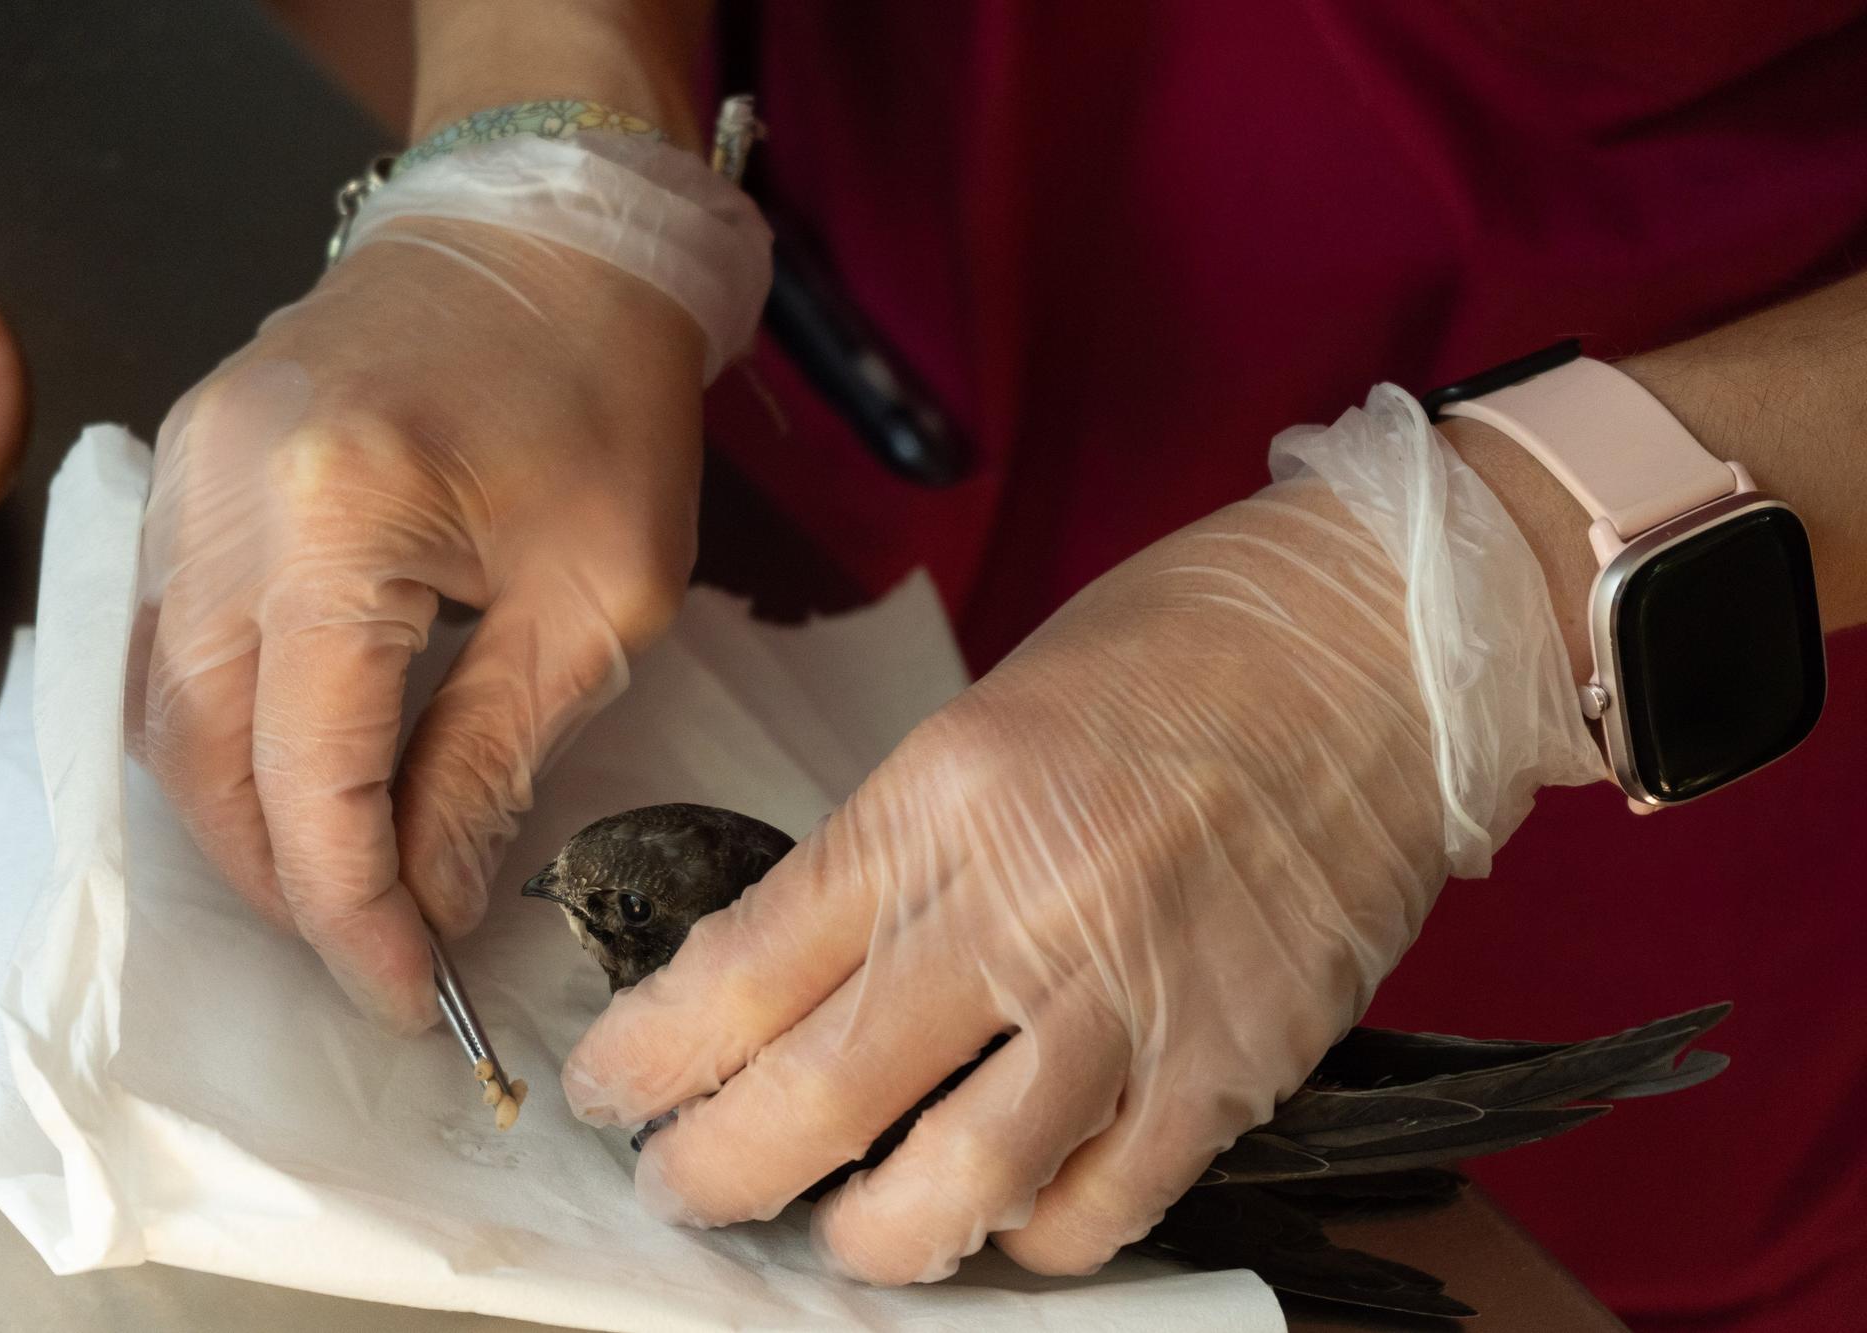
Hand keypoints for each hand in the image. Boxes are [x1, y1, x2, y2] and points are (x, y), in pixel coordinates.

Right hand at [130, 217, 704, 1031]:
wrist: (553, 238)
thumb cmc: (608, 399)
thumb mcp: (599, 601)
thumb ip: (494, 756)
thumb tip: (426, 897)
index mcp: (337, 520)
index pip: (310, 776)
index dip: (352, 909)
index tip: (406, 995)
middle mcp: (221, 499)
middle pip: (205, 759)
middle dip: (288, 882)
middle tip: (376, 951)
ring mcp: (182, 477)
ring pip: (165, 712)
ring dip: (245, 821)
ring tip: (343, 886)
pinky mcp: (185, 470)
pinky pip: (168, 644)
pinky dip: (224, 736)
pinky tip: (295, 784)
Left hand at [562, 476, 1459, 1283]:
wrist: (1382, 640)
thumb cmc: (1179, 649)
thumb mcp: (987, 718)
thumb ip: (897, 856)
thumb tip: (800, 983)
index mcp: (941, 794)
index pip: (745, 966)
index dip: (651, 1057)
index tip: (612, 1090)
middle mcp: (1023, 904)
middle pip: (815, 1099)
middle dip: (714, 1172)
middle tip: (681, 1187)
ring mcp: (1135, 997)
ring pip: (952, 1192)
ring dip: (863, 1242)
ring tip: (833, 1238)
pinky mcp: (1236, 1063)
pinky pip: (1103, 1210)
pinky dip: (1029, 1240)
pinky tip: (1001, 1217)